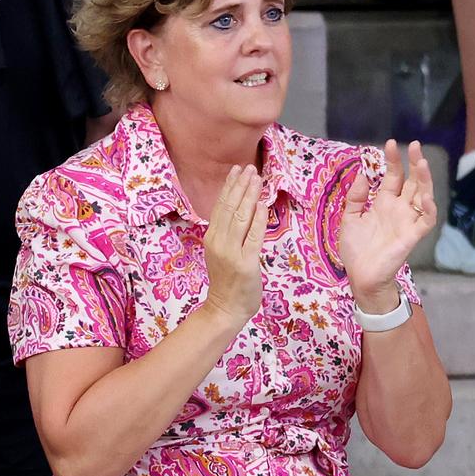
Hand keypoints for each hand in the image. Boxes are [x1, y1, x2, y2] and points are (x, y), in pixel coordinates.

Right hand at [201, 164, 266, 327]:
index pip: (220, 207)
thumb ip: (229, 233)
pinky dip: (257, 220)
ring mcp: (231, 252)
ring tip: (257, 179)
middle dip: (240, 186)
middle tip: (249, 167)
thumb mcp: (221, 252)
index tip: (237, 170)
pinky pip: (253, 237)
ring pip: (240, 218)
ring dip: (249, 196)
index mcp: (212, 237)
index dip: (229, 187)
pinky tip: (262, 205)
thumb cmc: (227, 281)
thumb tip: (242, 210)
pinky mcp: (246, 262)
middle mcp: (218, 242)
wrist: (225, 307)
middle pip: (230, 208)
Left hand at [341, 139, 435, 308]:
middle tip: (415, 145)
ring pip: (422, 195)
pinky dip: (427, 208)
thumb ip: (356, 197)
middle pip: (411, 181)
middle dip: (414, 163)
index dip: (393, 161)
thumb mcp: (349, 218)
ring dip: (424, 180)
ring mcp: (408, 220)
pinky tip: (424, 196)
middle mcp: (399, 208)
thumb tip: (363, 174)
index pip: (393, 177)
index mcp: (384, 203)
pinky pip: (426, 219)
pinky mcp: (413, 235)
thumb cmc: (356, 249)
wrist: (361, 275)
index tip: (389, 144)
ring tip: (422, 162)